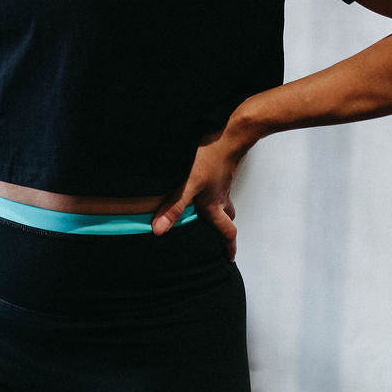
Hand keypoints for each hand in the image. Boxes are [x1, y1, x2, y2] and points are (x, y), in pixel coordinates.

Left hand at [150, 120, 256, 261]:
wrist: (231, 133)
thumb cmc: (212, 158)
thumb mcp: (189, 184)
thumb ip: (175, 207)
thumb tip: (159, 230)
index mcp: (215, 205)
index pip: (226, 232)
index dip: (228, 247)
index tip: (229, 258)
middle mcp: (222, 196)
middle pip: (227, 218)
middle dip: (224, 229)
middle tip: (220, 237)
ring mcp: (223, 182)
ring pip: (225, 202)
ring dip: (221, 209)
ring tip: (211, 212)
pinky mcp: (222, 169)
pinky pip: (221, 186)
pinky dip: (216, 191)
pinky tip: (205, 184)